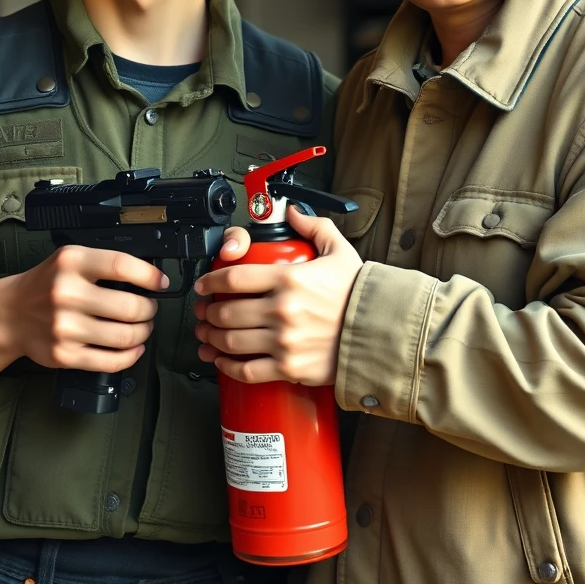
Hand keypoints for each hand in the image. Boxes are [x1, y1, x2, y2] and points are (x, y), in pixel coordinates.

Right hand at [0, 246, 168, 373]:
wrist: (10, 313)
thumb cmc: (47, 284)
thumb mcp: (71, 259)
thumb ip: (104, 263)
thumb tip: (149, 275)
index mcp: (72, 263)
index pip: (122, 266)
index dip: (149, 276)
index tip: (161, 283)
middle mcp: (66, 294)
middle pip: (129, 306)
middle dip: (149, 309)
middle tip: (149, 308)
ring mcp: (65, 327)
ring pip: (125, 336)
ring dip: (143, 332)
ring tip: (142, 327)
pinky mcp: (64, 354)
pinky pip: (110, 361)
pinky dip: (131, 356)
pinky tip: (134, 348)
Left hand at [193, 206, 362, 385]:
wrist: (381, 332)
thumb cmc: (359, 293)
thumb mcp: (339, 251)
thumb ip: (313, 227)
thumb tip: (292, 212)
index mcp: (289, 279)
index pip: (234, 278)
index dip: (210, 280)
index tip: (203, 284)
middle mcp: (282, 310)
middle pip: (226, 311)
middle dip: (208, 311)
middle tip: (204, 311)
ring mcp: (283, 342)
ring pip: (230, 341)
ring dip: (210, 338)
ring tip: (206, 334)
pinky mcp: (289, 368)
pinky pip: (247, 370)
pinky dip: (227, 366)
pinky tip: (221, 360)